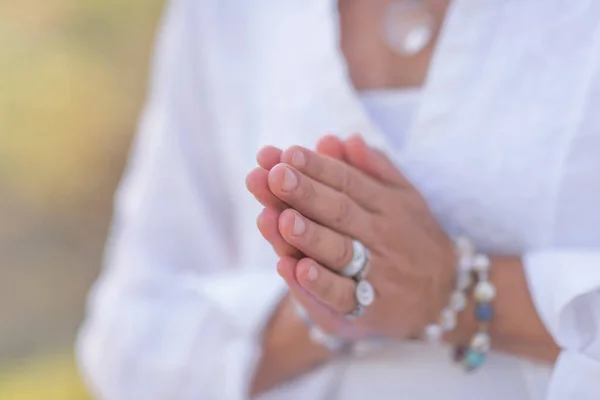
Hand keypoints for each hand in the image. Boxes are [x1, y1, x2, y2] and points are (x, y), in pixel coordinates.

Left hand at [261, 135, 455, 338]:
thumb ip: (373, 168)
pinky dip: (319, 285)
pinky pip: (342, 295)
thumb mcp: (403, 197)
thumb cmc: (412, 238)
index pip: (347, 180)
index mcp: (385, 204)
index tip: (287, 152)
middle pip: (339, 211)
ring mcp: (375, 272)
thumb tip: (342, 138)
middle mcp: (379, 235)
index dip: (318, 166)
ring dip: (310, 236)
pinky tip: (295, 269)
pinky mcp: (368, 308)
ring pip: (339, 251)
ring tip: (282, 218)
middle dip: (305, 193)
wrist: (444, 296)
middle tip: (275, 175)